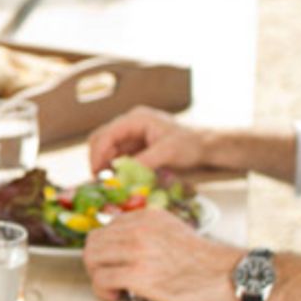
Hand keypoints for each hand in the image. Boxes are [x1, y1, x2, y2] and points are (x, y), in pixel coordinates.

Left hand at [82, 208, 241, 300]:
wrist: (229, 277)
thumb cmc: (205, 261)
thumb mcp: (174, 230)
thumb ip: (148, 230)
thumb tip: (121, 241)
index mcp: (147, 217)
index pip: (106, 228)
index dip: (105, 249)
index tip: (112, 262)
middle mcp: (139, 229)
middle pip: (94, 242)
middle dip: (96, 262)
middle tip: (106, 276)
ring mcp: (138, 251)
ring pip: (92, 259)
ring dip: (97, 276)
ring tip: (112, 287)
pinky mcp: (138, 275)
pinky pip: (102, 279)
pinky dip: (102, 290)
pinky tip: (116, 295)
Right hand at [87, 106, 205, 174]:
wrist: (205, 145)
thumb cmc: (190, 144)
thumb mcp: (168, 152)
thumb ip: (144, 161)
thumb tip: (122, 176)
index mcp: (136, 119)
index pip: (107, 134)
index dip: (98, 153)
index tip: (95, 172)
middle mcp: (130, 124)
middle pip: (101, 139)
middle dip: (97, 159)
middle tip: (99, 179)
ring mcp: (132, 134)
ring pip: (107, 148)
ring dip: (104, 164)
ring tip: (108, 182)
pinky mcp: (135, 145)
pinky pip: (117, 155)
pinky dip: (114, 167)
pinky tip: (117, 179)